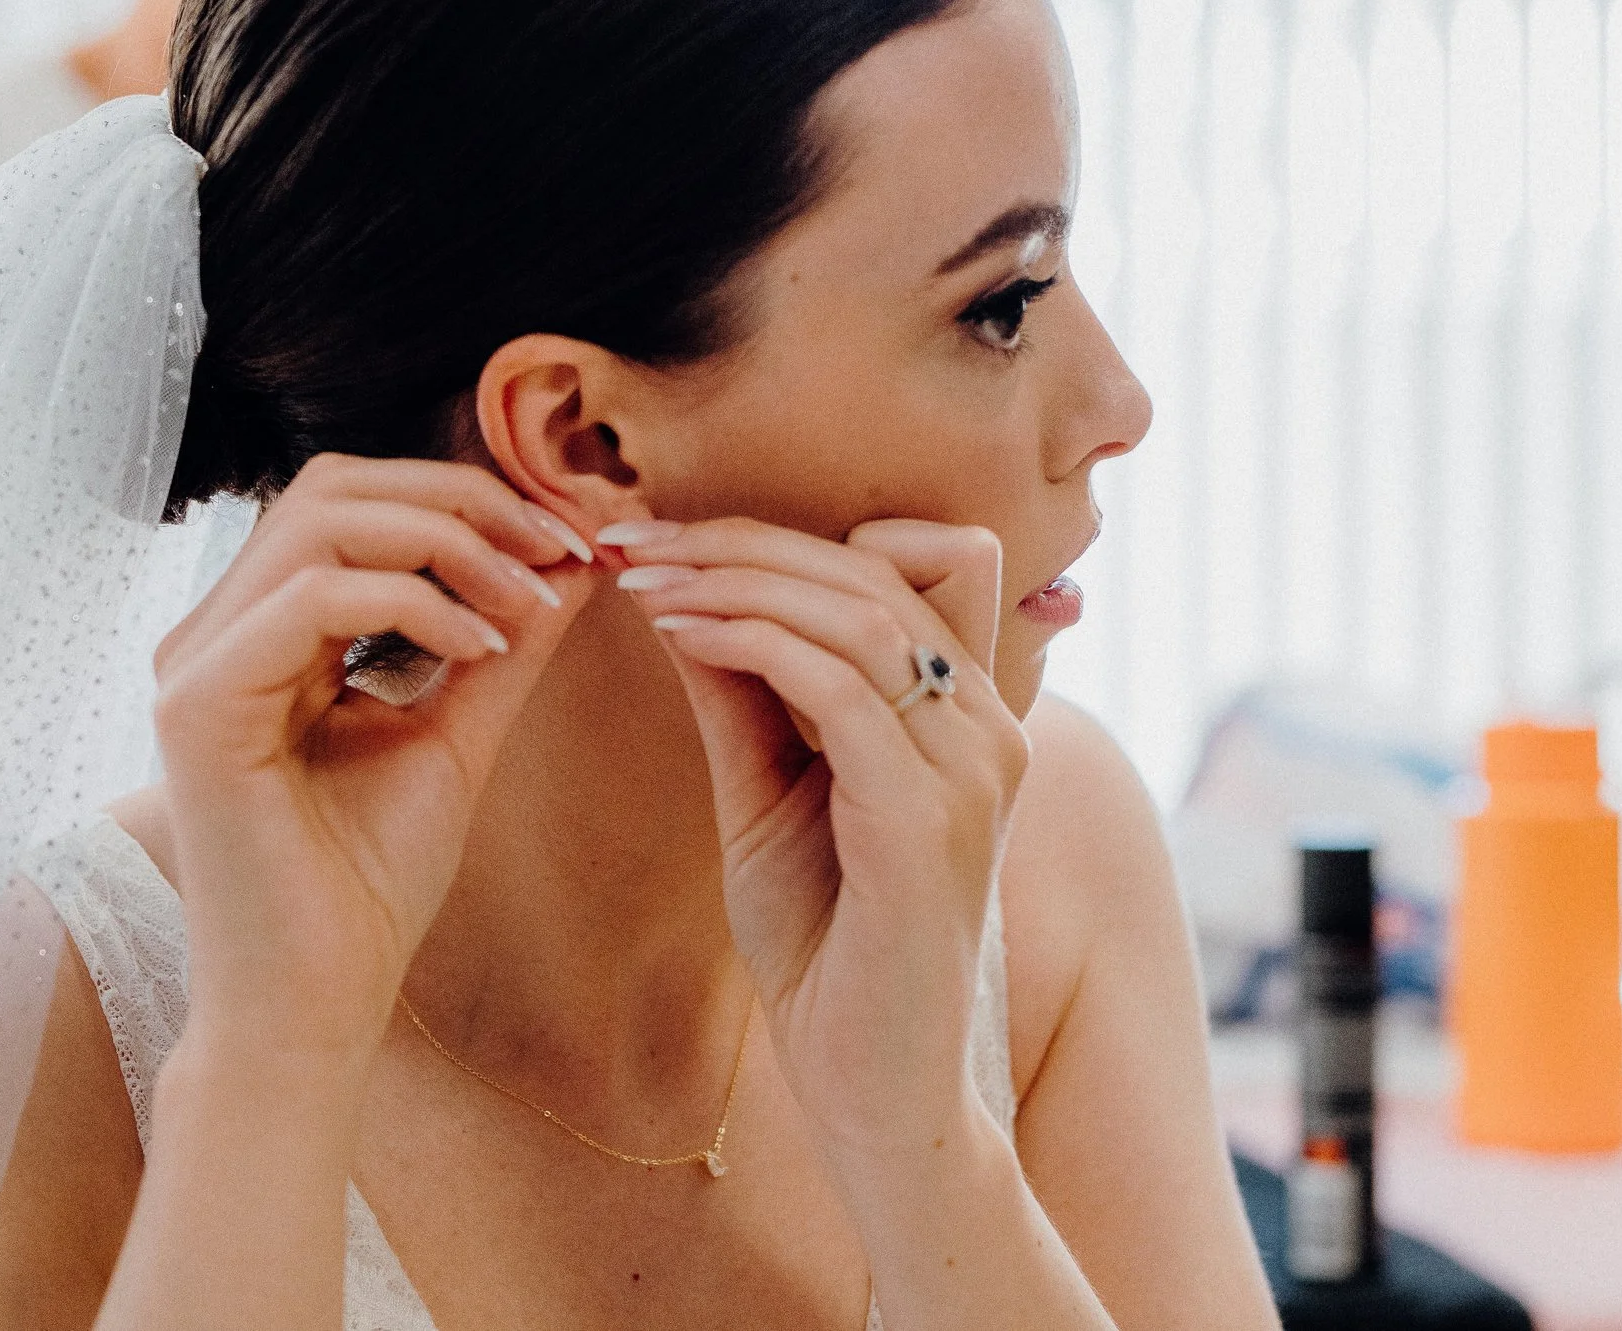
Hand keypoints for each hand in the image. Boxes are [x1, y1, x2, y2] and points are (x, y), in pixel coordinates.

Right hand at [151, 455, 594, 1062]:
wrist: (316, 1007)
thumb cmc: (368, 887)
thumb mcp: (458, 732)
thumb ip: (504, 641)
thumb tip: (574, 558)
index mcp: (261, 633)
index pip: (357, 503)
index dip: (469, 498)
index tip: (574, 540)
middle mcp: (214, 634)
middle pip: (335, 485)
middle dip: (465, 500)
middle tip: (561, 548)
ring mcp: (193, 665)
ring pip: (322, 519)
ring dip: (451, 544)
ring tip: (531, 603)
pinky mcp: (196, 706)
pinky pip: (311, 596)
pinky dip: (413, 602)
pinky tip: (483, 648)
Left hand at [605, 517, 1028, 1168]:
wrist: (873, 1091)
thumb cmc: (827, 948)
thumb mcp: (768, 794)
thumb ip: (740, 695)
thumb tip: (676, 589)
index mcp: (966, 711)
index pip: (911, 556)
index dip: (790, 531)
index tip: (672, 535)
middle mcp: (989, 726)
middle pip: (878, 564)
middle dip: (742, 538)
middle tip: (633, 538)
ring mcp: (971, 770)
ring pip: (860, 608)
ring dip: (736, 577)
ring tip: (643, 578)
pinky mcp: (928, 821)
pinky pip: (838, 687)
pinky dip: (750, 642)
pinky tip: (678, 634)